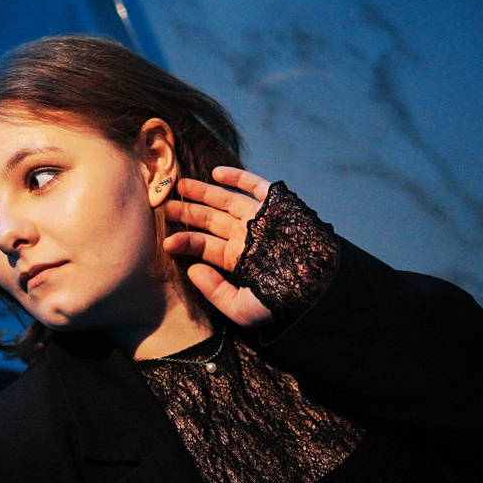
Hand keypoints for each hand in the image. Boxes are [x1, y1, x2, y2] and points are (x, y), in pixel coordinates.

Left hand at [162, 166, 274, 327]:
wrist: (317, 284)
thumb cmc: (280, 300)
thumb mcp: (241, 308)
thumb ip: (215, 292)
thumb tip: (193, 270)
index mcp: (239, 259)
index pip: (206, 247)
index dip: (185, 242)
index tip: (167, 241)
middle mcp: (248, 236)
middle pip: (211, 221)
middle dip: (189, 213)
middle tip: (165, 205)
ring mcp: (262, 218)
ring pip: (227, 200)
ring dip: (204, 192)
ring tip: (181, 185)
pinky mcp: (277, 203)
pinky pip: (254, 185)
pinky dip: (237, 177)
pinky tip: (216, 173)